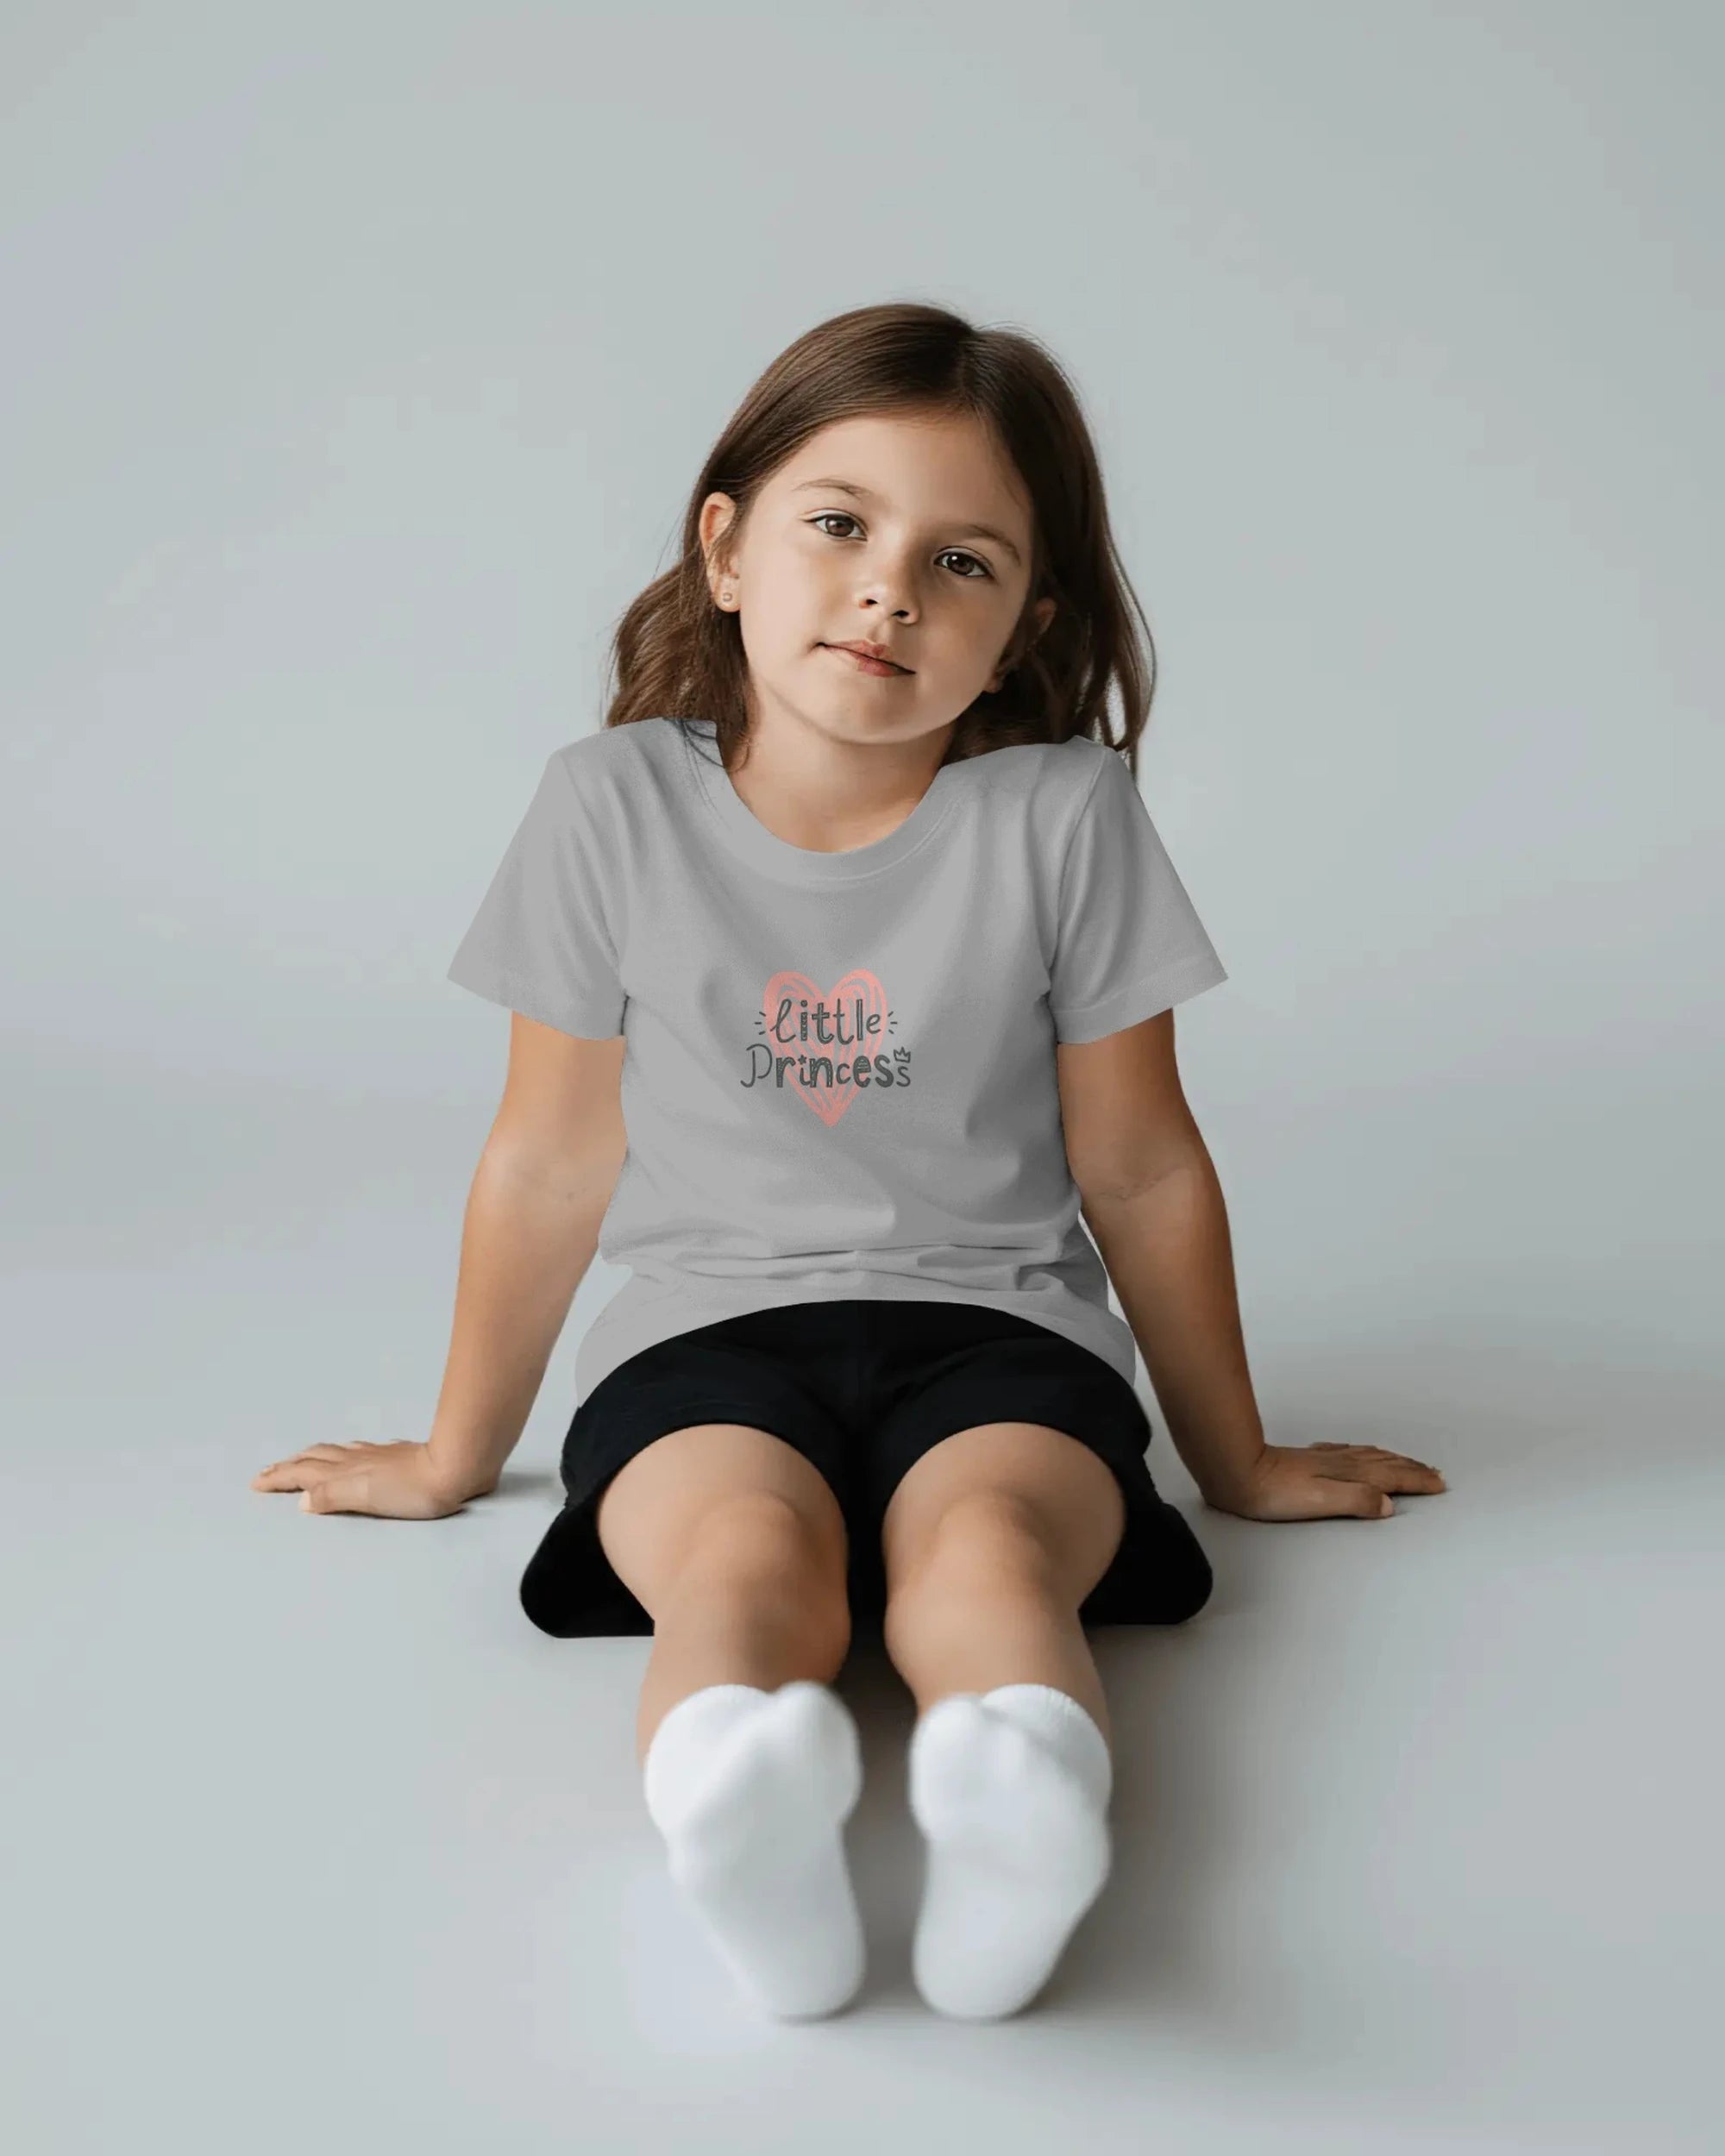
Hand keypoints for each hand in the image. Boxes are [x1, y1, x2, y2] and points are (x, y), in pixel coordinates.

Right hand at [250, 1439, 488, 1518]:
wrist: (455, 1467)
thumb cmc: (413, 1490)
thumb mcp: (366, 1496)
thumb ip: (332, 1496)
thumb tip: (302, 1502)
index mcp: (345, 1473)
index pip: (302, 1474)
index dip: (278, 1478)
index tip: (257, 1482)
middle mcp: (356, 1460)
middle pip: (314, 1458)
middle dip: (289, 1466)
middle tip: (270, 1471)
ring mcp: (377, 1456)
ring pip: (335, 1453)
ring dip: (313, 1457)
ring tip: (303, 1459)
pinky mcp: (397, 1456)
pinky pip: (359, 1451)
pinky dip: (343, 1454)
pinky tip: (354, 1455)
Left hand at [1205, 1441, 1446, 1522]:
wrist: (1236, 1469)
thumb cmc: (1273, 1493)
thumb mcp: (1319, 1502)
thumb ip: (1355, 1501)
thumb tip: (1388, 1505)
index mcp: (1348, 1474)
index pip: (1392, 1477)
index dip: (1417, 1481)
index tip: (1439, 1484)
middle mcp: (1340, 1462)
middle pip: (1385, 1463)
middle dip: (1412, 1469)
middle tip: (1434, 1473)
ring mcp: (1324, 1459)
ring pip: (1368, 1456)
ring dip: (1392, 1459)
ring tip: (1408, 1462)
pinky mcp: (1308, 1460)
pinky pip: (1348, 1452)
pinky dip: (1364, 1453)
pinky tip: (1358, 1453)